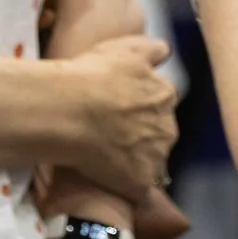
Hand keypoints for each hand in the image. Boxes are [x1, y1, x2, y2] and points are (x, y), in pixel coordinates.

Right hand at [60, 35, 178, 198]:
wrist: (70, 110)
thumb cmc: (94, 74)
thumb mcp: (127, 48)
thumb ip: (151, 50)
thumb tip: (166, 52)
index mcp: (164, 95)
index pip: (161, 104)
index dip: (140, 108)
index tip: (120, 110)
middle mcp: (167, 127)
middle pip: (159, 134)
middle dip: (142, 135)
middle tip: (110, 134)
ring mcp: (155, 158)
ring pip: (150, 162)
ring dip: (134, 161)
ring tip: (105, 159)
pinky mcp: (139, 183)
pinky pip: (138, 190)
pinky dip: (127, 188)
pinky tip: (109, 183)